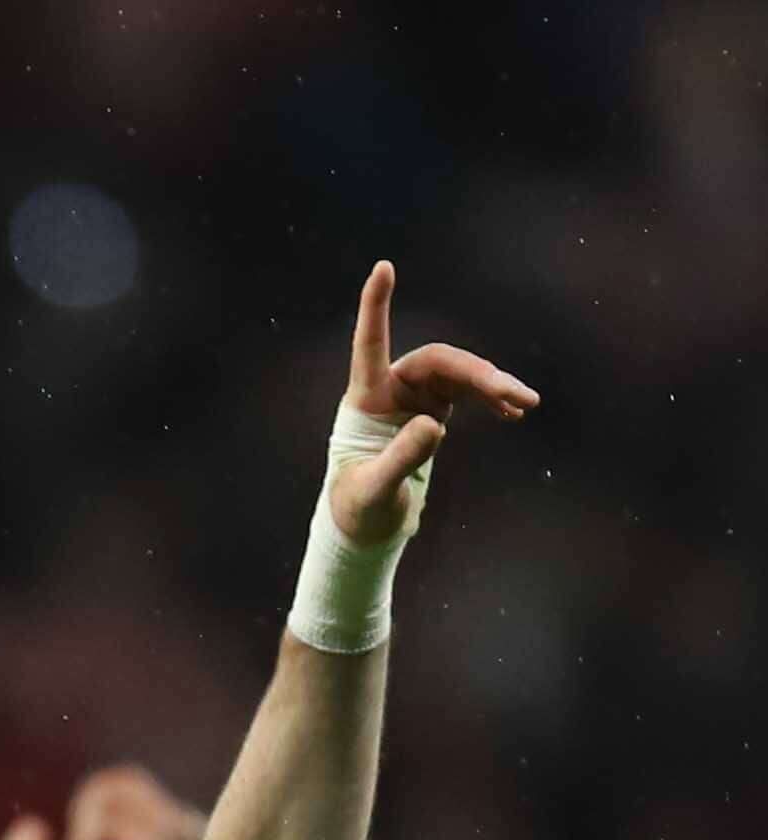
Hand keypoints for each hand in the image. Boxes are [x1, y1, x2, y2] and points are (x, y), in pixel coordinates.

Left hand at [327, 260, 535, 547]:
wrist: (365, 527)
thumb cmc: (358, 511)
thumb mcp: (375, 491)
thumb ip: (400, 459)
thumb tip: (435, 424)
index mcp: (364, 400)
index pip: (370, 344)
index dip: (376, 306)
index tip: (383, 266)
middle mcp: (389, 390)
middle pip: (439, 362)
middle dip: (478, 375)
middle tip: (514, 394)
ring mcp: (414, 398)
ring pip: (460, 376)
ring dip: (494, 387)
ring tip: (526, 403)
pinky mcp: (433, 410)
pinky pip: (468, 394)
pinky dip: (491, 401)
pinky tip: (515, 412)